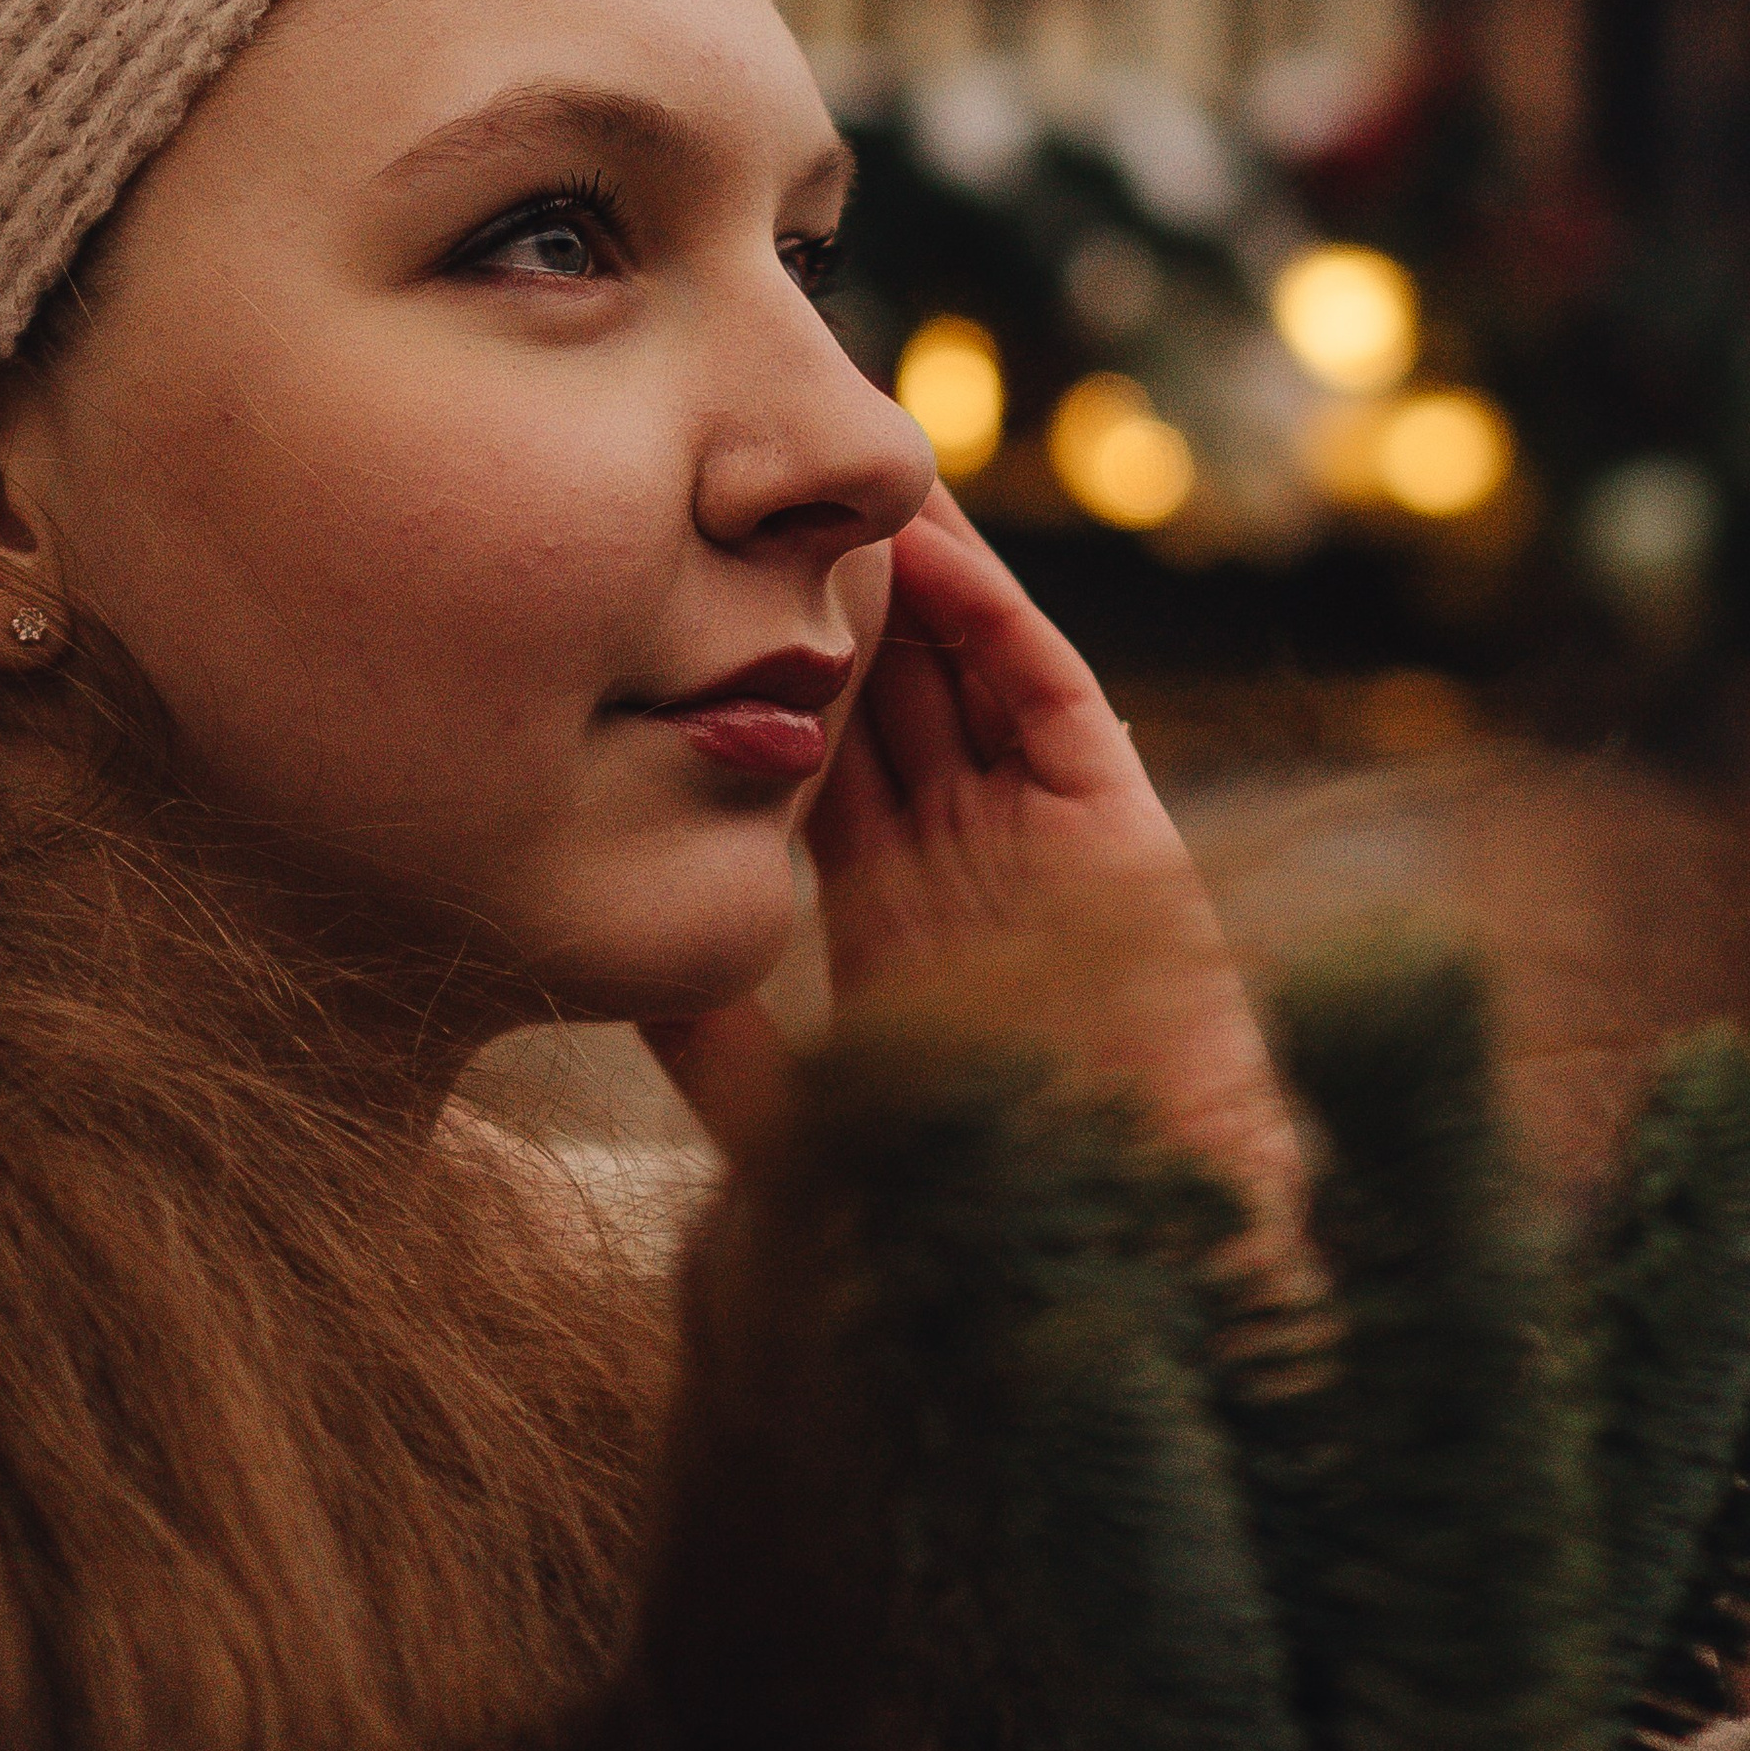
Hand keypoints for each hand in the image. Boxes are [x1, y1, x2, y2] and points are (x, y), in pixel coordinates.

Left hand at [648, 486, 1299, 1214]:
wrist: (1126, 1283)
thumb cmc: (970, 1224)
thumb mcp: (805, 1122)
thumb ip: (723, 1055)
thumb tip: (623, 986)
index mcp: (894, 918)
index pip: (818, 760)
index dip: (759, 673)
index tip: (676, 585)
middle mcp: (972, 858)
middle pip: (892, 688)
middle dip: (829, 589)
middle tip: (750, 476)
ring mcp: (1049, 838)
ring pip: (967, 666)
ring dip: (909, 569)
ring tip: (830, 467)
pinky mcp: (1123, 834)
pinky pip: (1047, 695)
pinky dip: (990, 616)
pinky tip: (925, 549)